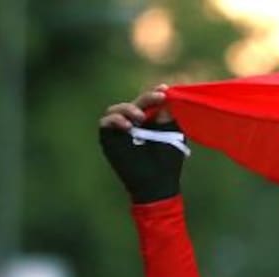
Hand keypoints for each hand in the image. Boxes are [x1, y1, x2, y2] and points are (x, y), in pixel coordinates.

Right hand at [99, 84, 184, 203]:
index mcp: (150, 120)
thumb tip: (166, 99)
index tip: (164, 90)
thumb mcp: (173, 135)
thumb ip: (169, 117)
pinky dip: (116, 119)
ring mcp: (120, 130)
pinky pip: (105, 121)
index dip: (155, 93)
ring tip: (141, 116)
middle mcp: (133, 122)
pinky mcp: (109, 138)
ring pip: (117, 108)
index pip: (149, 101)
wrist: (156, 185)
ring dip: (128, 108)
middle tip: (159, 98)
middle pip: (135, 102)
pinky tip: (128, 126)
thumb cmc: (167, 163)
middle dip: (146, 98)